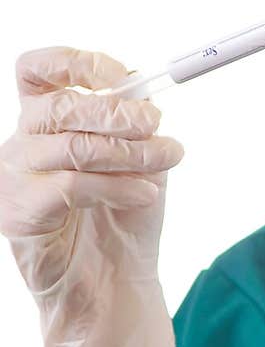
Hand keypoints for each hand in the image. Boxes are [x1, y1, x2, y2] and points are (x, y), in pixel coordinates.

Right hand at [0, 46, 190, 346]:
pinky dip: (116, 186)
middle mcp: (21, 143)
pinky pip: (70, 187)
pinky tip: (146, 194)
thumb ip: (134, 126)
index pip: (38, 71)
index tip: (121, 74)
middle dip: (116, 111)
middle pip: (59, 106)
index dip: (75, 61)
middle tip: (157, 124)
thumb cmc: (123, 219)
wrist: (113, 285)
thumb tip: (143, 95)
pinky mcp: (20, 214)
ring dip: (128, 151)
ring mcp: (15, 177)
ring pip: (71, 147)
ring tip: (168, 159)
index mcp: (44, 121)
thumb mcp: (138, 162)